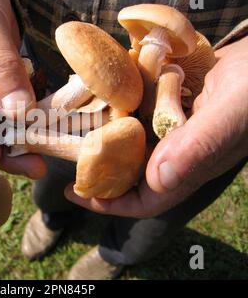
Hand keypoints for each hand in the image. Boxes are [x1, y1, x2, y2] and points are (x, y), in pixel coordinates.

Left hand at [65, 37, 247, 216]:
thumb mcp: (232, 113)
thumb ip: (199, 147)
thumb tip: (158, 180)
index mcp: (190, 166)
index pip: (145, 199)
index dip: (108, 203)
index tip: (73, 193)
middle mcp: (177, 152)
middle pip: (130, 172)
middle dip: (98, 169)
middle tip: (66, 154)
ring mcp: (174, 129)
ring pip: (132, 143)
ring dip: (105, 136)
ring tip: (75, 124)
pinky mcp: (172, 106)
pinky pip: (141, 115)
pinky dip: (121, 109)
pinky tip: (102, 95)